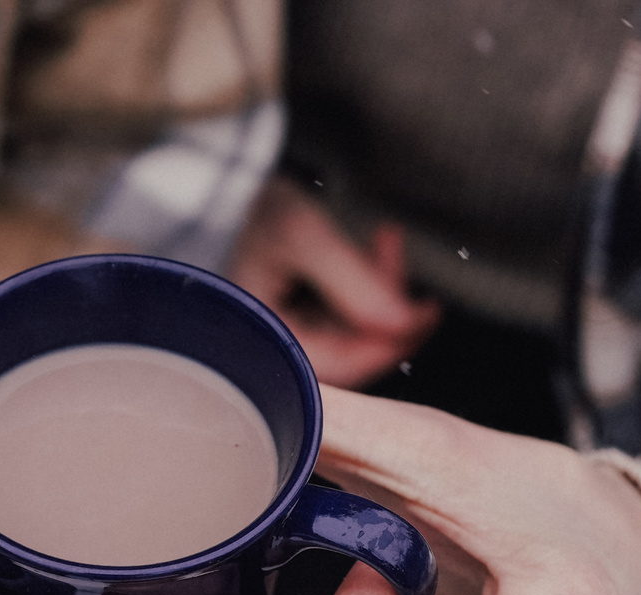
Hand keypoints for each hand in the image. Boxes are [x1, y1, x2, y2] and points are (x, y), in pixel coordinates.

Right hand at [229, 177, 441, 388]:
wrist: (213, 184)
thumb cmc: (243, 207)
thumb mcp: (301, 235)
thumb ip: (354, 280)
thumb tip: (405, 322)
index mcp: (262, 341)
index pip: (342, 364)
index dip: (391, 342)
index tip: (426, 313)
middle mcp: (272, 346)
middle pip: (351, 351)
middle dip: (389, 312)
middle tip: (418, 277)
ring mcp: (285, 331)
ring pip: (352, 330)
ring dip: (379, 289)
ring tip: (386, 240)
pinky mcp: (295, 315)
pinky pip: (343, 313)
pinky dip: (364, 283)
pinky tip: (376, 246)